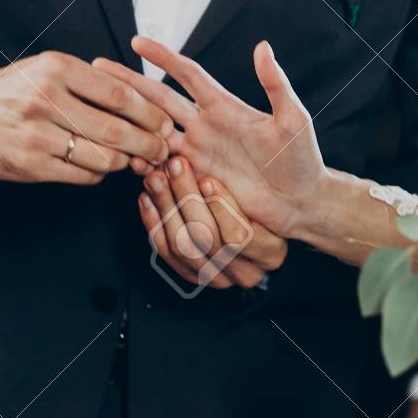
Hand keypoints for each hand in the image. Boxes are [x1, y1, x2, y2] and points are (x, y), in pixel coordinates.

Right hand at [0, 51, 173, 185]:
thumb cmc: (11, 90)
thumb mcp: (46, 68)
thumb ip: (89, 81)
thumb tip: (141, 100)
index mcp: (56, 70)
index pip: (119, 94)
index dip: (149, 112)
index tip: (164, 121)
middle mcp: (47, 100)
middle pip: (116, 129)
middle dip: (148, 143)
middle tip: (162, 148)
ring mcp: (38, 135)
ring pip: (102, 157)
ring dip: (126, 161)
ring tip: (135, 159)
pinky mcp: (32, 165)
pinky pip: (82, 174)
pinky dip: (99, 173)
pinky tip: (102, 166)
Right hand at [94, 37, 324, 237]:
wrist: (300, 202)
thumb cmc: (301, 159)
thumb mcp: (293, 119)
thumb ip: (275, 84)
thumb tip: (263, 47)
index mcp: (225, 106)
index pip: (187, 74)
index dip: (163, 56)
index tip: (138, 41)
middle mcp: (205, 125)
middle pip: (158, 97)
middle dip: (129, 82)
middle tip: (99, 68)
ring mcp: (197, 151)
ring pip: (153, 129)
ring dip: (127, 117)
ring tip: (97, 106)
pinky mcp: (195, 177)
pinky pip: (161, 164)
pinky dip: (140, 156)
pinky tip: (119, 151)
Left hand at [138, 156, 287, 289]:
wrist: (250, 237)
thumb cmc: (263, 208)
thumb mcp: (268, 195)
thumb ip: (255, 179)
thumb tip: (254, 140)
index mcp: (270, 253)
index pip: (244, 237)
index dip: (223, 209)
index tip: (208, 181)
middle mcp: (244, 272)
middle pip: (209, 240)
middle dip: (188, 199)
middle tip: (175, 167)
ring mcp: (215, 277)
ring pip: (184, 247)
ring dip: (166, 207)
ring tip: (156, 177)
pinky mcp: (190, 275)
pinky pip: (166, 252)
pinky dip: (153, 222)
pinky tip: (146, 198)